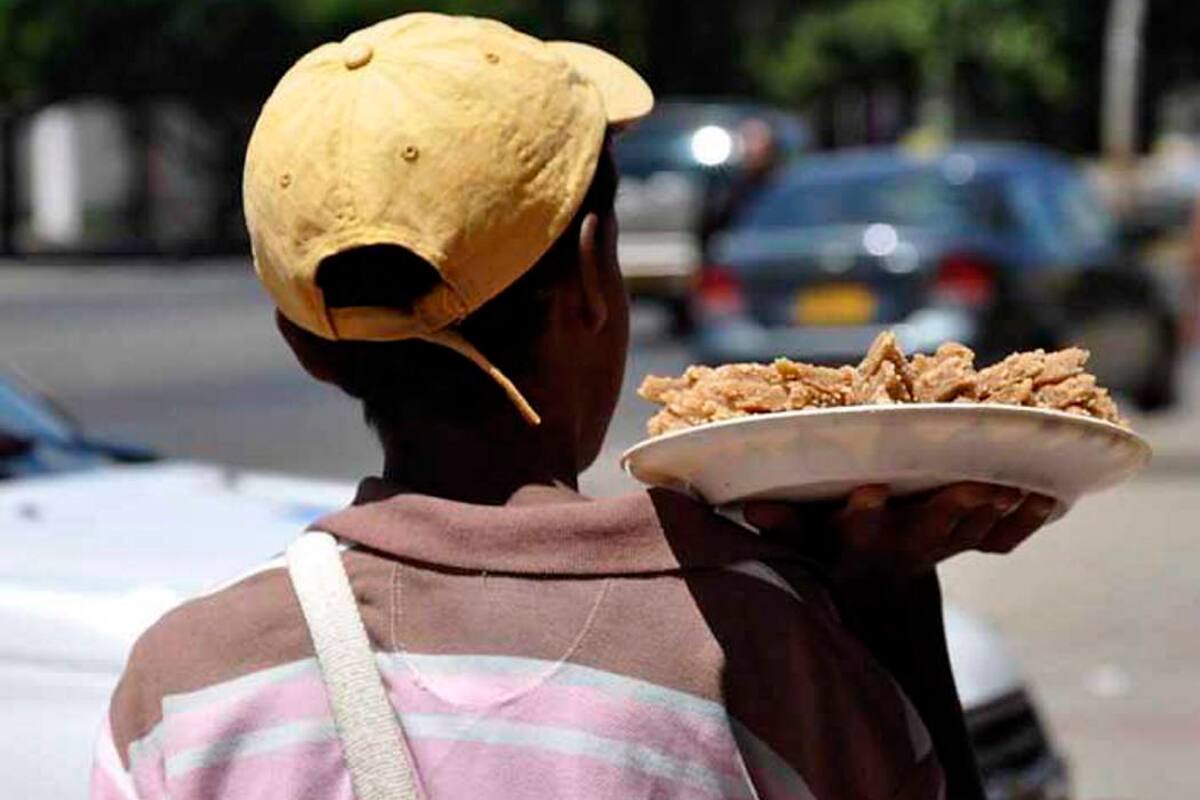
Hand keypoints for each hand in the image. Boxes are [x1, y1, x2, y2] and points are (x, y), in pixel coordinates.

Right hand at [744, 483, 1058, 590]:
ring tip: (1017, 487)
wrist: (877, 582)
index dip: (864, 515)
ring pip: (970, 532)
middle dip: (950, 510)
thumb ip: (781, 523)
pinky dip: (1023, 522)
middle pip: (927, 532)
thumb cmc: (826, 542)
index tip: (873, 492)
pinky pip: (1000, 540)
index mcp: (855, 541)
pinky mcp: (966, 542)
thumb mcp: (799, 539)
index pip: (854, 530)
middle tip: (976, 487)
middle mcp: (900, 547)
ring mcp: (939, 547)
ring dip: (993, 512)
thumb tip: (752, 510)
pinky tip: (1044, 497)